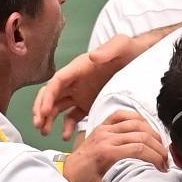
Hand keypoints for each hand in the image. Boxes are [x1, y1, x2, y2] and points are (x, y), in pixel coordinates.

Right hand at [32, 34, 149, 138]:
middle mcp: (75, 81)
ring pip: (57, 107)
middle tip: (39, 125)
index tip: (44, 111)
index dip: (47, 96)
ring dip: (48, 119)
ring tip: (46, 133)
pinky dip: (68, 127)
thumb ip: (108, 50)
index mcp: (78, 68)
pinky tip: (67, 137)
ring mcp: (80, 93)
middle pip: (51, 95)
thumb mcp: (120, 45)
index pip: (56, 82)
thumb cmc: (130, 50)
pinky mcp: (88, 104)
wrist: (141, 59)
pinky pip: (73, 116)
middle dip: (41, 110)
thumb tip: (92, 57)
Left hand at [63, 111, 166, 181]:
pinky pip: (123, 115)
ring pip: (136, 122)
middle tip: (165, 161)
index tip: (163, 168)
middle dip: (158, 147)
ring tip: (159, 147)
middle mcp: (105, 137)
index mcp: (104, 153)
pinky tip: (146, 129)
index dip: (155, 157)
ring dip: (152, 133)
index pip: (138, 148)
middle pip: (141, 135)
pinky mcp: (103, 126)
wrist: (67, 174)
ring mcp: (104, 129)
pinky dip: (137, 119)